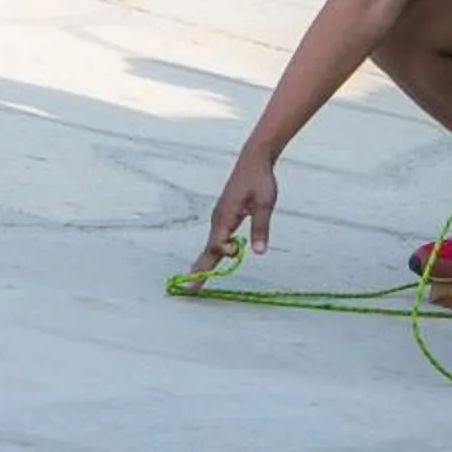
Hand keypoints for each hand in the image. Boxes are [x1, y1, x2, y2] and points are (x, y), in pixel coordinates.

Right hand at [188, 157, 279, 276]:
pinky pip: (215, 240)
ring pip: (210, 246)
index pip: (219, 242)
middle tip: (187, 290)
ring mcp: (219, 219)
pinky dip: (210, 254)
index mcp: (226, 215)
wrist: (253, 160)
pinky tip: (207, 264)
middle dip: (198, 271)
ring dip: (202, 265)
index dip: (225, 251)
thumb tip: (259, 252)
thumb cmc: (259, 180)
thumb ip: (260, 228)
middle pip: (208, 250)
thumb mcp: (264, 204)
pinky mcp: (223, 218)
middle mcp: (218, 219)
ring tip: (193, 282)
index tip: (236, 251)